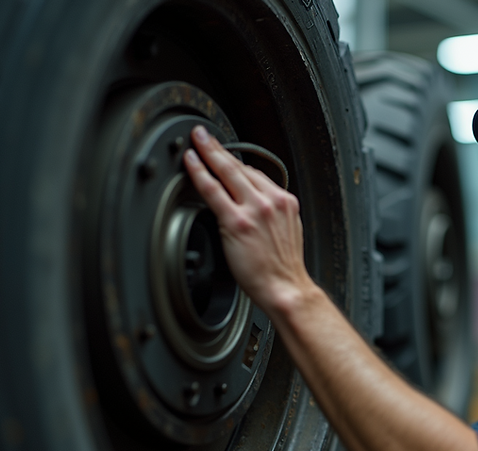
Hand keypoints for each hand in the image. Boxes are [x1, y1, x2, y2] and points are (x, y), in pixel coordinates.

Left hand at [182, 125, 314, 313]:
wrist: (286, 288)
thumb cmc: (283, 268)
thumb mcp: (286, 232)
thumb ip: (271, 214)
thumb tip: (250, 205)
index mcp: (285, 202)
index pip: (256, 174)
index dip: (235, 162)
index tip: (224, 154)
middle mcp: (271, 201)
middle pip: (240, 166)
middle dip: (219, 147)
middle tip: (203, 135)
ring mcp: (255, 209)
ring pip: (227, 172)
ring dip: (209, 153)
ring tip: (195, 142)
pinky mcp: (237, 221)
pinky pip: (214, 190)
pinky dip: (200, 172)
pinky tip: (191, 163)